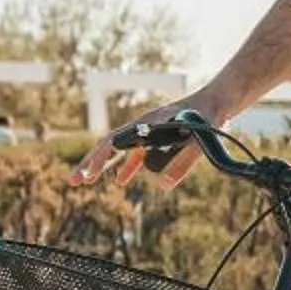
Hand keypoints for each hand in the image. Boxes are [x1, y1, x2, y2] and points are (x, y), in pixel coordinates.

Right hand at [73, 90, 226, 187]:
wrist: (217, 102)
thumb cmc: (207, 118)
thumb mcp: (198, 141)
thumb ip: (183, 163)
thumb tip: (162, 187)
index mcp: (145, 124)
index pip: (113, 142)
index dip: (98, 159)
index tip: (87, 175)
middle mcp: (142, 127)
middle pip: (108, 145)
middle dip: (90, 164)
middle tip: (73, 181)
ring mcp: (148, 133)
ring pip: (119, 150)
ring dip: (102, 166)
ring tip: (86, 182)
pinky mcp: (158, 138)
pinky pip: (137, 154)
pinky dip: (126, 167)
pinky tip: (120, 181)